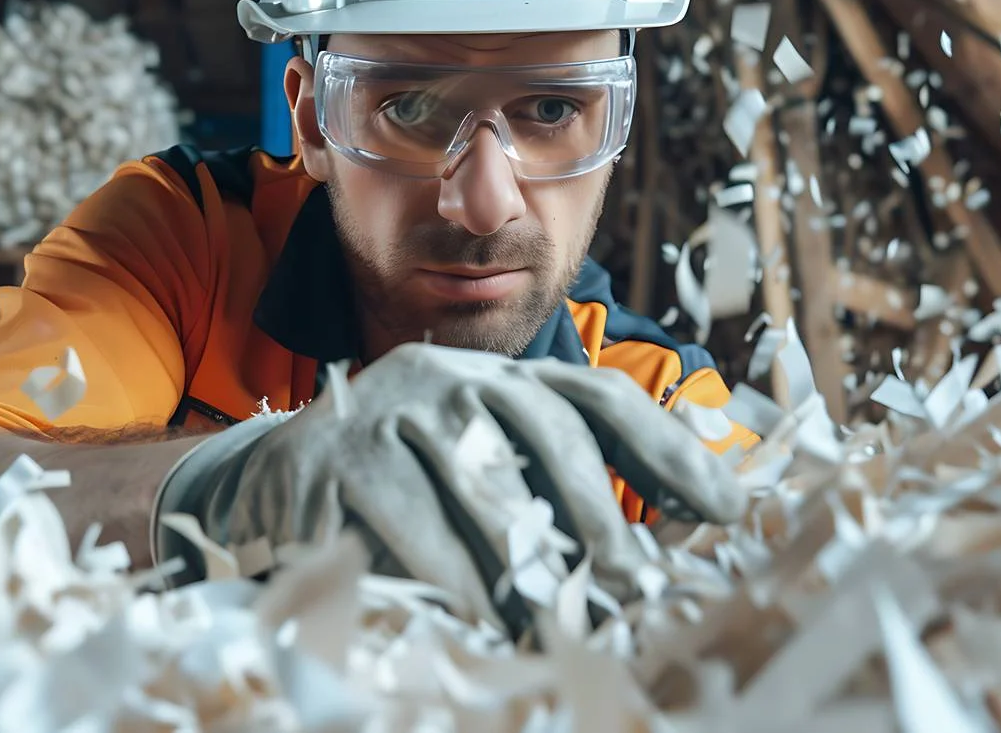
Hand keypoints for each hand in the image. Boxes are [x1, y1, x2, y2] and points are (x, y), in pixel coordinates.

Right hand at [155, 342, 746, 627]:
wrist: (272, 482)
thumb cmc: (405, 488)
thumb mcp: (482, 474)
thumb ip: (553, 494)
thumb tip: (658, 550)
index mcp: (498, 376)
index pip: (596, 396)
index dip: (666, 448)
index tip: (728, 511)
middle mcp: (448, 376)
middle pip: (545, 432)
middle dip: (599, 516)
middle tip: (636, 590)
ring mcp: (385, 410)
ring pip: (476, 481)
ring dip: (523, 561)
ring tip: (560, 624)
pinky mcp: (330, 459)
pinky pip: (401, 522)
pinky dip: (444, 578)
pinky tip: (477, 620)